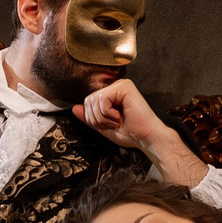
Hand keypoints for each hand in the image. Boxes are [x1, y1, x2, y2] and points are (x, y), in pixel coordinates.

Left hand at [73, 78, 203, 185]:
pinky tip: (120, 116)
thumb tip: (75, 108)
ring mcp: (121, 85)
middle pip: (88, 100)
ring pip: (94, 100)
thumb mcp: (104, 127)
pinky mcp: (125, 87)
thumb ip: (89, 118)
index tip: (110, 125)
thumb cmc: (131, 133)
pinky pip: (102, 99)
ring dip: (103, 117)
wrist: (146, 138)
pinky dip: (107, 113)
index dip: (93, 118)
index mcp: (111, 94)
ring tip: (118, 120)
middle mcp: (116, 86)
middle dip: (97, 118)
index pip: (88, 102)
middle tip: (113, 123)